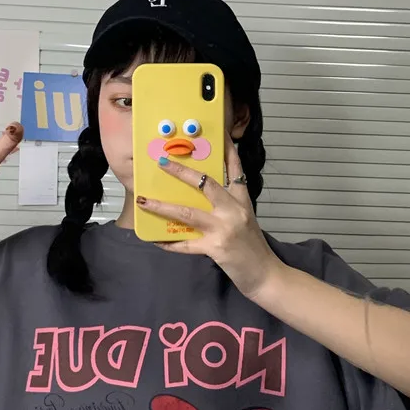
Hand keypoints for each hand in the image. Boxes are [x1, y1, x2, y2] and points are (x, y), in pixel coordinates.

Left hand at [136, 134, 283, 298]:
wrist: (265, 275)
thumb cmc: (254, 249)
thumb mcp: (246, 220)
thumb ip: (229, 207)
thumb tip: (202, 199)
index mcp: (242, 201)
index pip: (235, 170)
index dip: (227, 151)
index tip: (218, 134)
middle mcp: (234, 210)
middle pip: (206, 184)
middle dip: (182, 172)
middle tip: (162, 162)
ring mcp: (224, 228)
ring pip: (188, 213)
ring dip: (162, 206)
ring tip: (144, 201)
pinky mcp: (216, 247)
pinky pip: (186, 244)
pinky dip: (170, 243)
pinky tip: (157, 241)